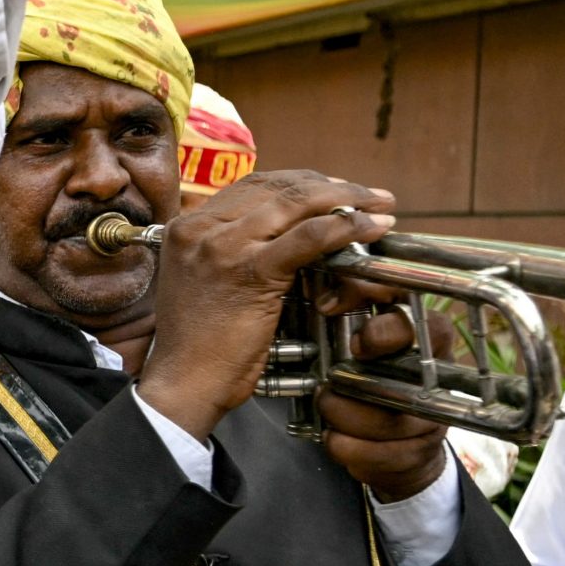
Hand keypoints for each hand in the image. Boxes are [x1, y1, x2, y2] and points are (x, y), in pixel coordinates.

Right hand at [138, 171, 395, 443]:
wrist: (183, 382)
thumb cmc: (199, 345)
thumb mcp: (205, 282)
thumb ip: (230, 252)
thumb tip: (282, 236)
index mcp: (186, 226)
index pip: (254, 184)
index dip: (303, 182)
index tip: (336, 191)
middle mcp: (200, 227)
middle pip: (278, 186)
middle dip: (332, 186)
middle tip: (370, 196)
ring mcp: (222, 245)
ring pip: (297, 203)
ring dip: (348, 200)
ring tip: (380, 207)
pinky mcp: (250, 271)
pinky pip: (309, 237)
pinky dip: (346, 227)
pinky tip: (371, 229)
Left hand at [316, 302, 450, 502]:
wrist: (393, 437)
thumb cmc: (370, 372)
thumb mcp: (361, 331)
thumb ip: (351, 302)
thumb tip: (325, 293)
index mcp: (430, 341)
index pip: (427, 327)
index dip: (388, 332)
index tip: (356, 342)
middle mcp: (439, 381)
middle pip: (401, 382)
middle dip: (354, 388)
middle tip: (328, 386)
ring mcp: (434, 420)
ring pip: (386, 422)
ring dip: (342, 417)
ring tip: (327, 407)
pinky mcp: (420, 454)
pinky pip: (377, 454)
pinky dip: (345, 447)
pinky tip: (336, 437)